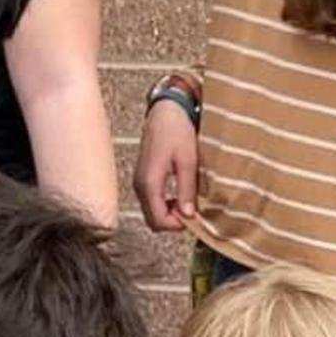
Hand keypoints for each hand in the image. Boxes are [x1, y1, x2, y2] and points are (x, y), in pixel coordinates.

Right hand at [135, 100, 198, 230]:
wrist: (165, 111)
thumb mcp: (187, 161)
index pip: (159, 220)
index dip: (178, 225)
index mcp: (149, 183)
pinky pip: (152, 201)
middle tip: (193, 211)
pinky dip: (166, 205)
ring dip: (170, 213)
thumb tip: (189, 215)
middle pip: (153, 221)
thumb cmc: (176, 131)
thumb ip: (187, 190)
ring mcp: (139, 182)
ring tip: (188, 201)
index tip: (195, 217)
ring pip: (152, 213)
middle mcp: (140, 185)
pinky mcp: (143, 178)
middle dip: (173, 222)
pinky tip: (180, 194)